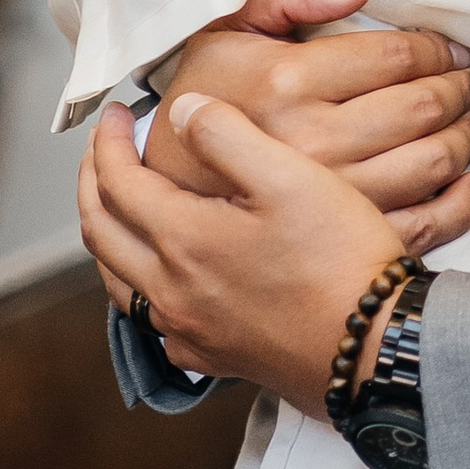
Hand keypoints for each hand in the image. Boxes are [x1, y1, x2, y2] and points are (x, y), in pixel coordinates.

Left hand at [79, 91, 403, 402]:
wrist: (376, 350)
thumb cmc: (341, 263)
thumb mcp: (289, 175)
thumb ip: (225, 134)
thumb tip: (182, 111)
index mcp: (183, 241)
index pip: (117, 183)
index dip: (110, 141)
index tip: (119, 112)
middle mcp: (172, 293)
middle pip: (102, 232)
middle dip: (93, 183)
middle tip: (104, 150)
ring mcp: (190, 331)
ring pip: (119, 280)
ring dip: (111, 234)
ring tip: (123, 205)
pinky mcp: (214, 357)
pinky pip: (152, 318)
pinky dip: (141, 282)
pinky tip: (166, 274)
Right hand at [154, 0, 469, 248]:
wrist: (165, 181)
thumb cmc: (207, 92)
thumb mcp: (227, 23)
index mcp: (287, 81)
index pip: (395, 56)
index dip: (435, 48)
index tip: (447, 49)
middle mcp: (310, 141)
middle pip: (421, 108)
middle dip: (459, 89)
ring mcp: (328, 198)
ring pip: (430, 163)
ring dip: (467, 138)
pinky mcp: (338, 240)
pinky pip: (421, 225)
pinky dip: (461, 204)